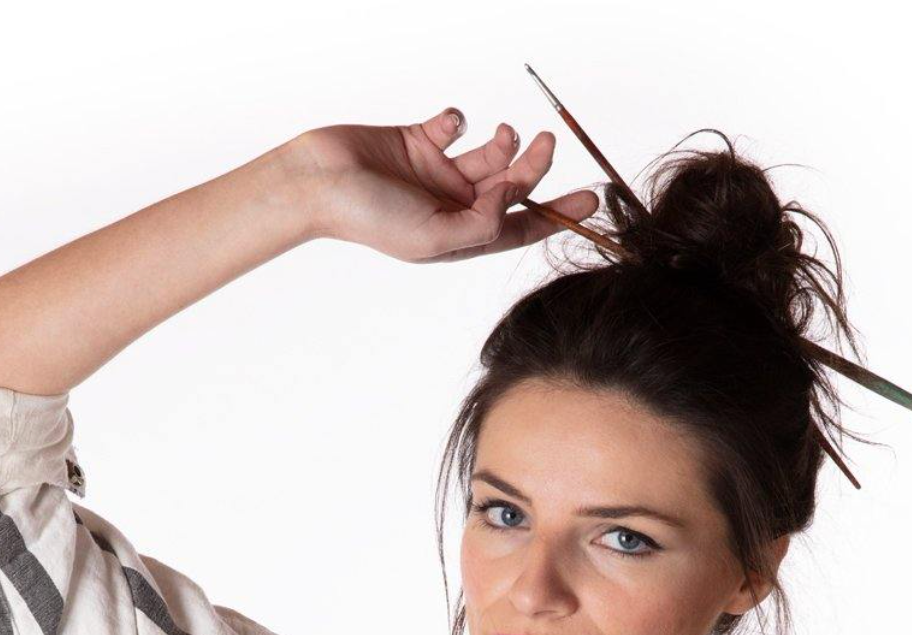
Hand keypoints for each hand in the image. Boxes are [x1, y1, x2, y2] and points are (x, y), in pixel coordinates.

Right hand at [291, 109, 598, 262]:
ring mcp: (437, 174)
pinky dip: (458, 120)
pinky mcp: (420, 141)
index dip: (557, 217)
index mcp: (459, 237)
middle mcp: (453, 207)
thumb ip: (479, 225)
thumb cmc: (369, 217)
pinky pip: (454, 126)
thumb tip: (511, 203)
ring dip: (505, 143)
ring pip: (490, 155)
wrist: (319, 181)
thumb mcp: (433, 237)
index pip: (519, 228)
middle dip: (535, 168)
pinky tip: (446, 124)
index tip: (592, 203)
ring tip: (504, 133)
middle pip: (510, 187)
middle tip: (548, 144)